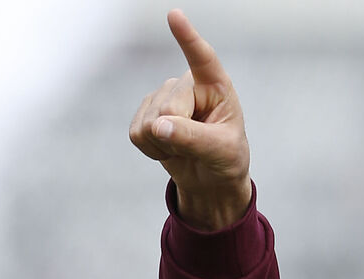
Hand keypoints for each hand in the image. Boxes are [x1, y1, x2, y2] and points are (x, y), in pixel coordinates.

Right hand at [129, 9, 251, 229]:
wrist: (210, 177)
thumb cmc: (226, 157)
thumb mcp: (221, 150)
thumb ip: (194, 138)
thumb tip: (158, 126)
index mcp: (215, 87)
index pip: (202, 59)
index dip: (187, 38)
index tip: (174, 15)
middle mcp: (186, 86)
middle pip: (168, 108)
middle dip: (179, 135)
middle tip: (198, 147)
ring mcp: (162, 98)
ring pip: (150, 124)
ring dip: (166, 146)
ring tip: (185, 147)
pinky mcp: (145, 114)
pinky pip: (137, 134)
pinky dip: (152, 150)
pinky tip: (169, 149)